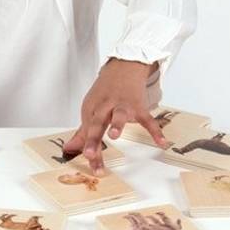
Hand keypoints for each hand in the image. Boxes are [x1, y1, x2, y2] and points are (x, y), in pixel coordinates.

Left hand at [61, 58, 167, 173]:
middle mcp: (105, 107)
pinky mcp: (139, 106)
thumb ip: (82, 133)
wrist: (123, 68)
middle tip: (90, 155)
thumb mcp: (91, 110)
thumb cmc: (105, 92)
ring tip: (113, 136)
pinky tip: (161, 142)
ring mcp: (123, 106)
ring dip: (116, 124)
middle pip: (98, 124)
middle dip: (93, 140)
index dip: (87, 148)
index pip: (88, 132)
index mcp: (92, 109)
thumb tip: (69, 149)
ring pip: (119, 115)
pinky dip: (155, 130)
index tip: (87, 162)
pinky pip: (148, 119)